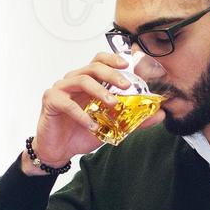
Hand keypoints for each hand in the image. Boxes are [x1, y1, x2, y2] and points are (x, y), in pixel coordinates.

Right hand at [23, 53, 162, 171]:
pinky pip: (67, 103)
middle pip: (93, 67)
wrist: (59, 151)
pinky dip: (81, 114)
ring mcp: (61, 89)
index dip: (113, 59)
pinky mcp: (51, 101)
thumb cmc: (81, 133)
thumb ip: (134, 119)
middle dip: (111, 74)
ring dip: (99, 91)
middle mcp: (74, 80)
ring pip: (81, 80)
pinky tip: (91, 125)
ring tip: (112, 105)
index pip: (100, 61)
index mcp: (89, 82)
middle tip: (126, 86)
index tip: (128, 64)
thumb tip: (159, 114)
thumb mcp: (112, 127)